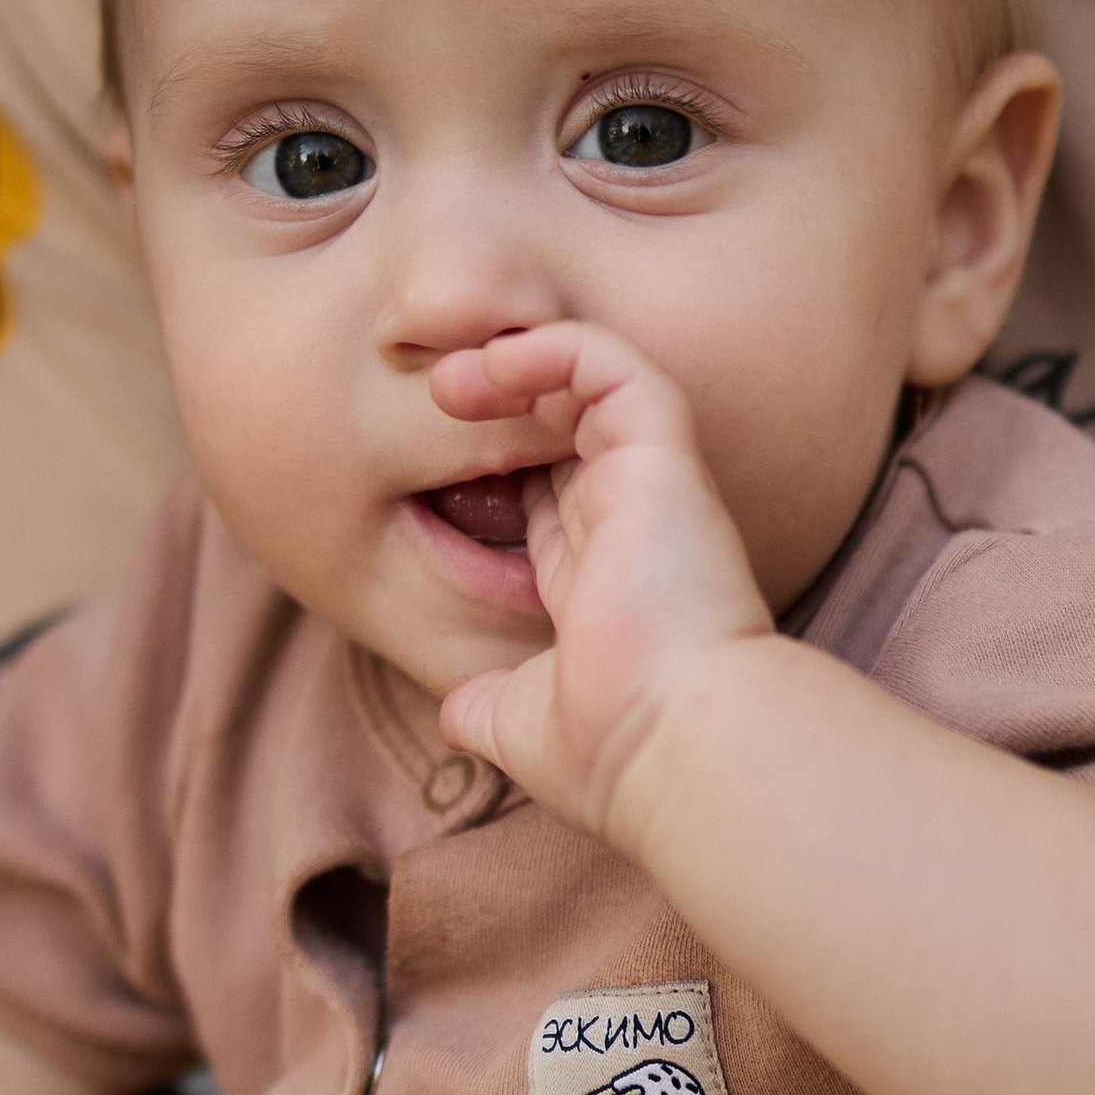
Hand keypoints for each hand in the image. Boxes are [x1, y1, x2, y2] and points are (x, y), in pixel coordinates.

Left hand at [429, 317, 769, 839]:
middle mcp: (629, 521)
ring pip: (591, 377)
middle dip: (498, 396)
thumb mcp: (519, 725)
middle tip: (430, 394)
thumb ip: (486, 708)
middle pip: (565, 425)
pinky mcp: (663, 454)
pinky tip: (490, 366)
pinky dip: (551, 348)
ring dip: (515, 358)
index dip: (491, 463)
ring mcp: (650, 483)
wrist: (672, 742)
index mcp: (598, 577)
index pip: (546, 493)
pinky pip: (610, 364)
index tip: (423, 462)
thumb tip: (456, 718)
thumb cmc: (609, 745)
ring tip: (448, 378)